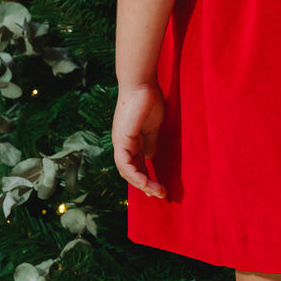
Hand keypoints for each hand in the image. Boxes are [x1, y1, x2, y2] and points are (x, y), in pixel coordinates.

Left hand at [113, 82, 166, 198]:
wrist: (142, 85)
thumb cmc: (149, 100)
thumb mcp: (153, 127)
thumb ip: (151, 143)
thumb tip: (150, 158)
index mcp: (130, 141)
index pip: (136, 165)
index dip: (147, 178)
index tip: (160, 188)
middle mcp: (123, 144)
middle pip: (130, 172)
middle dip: (146, 186)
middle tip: (161, 195)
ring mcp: (120, 143)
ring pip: (127, 172)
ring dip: (142, 185)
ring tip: (158, 192)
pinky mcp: (121, 141)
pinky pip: (125, 165)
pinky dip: (135, 176)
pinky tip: (147, 183)